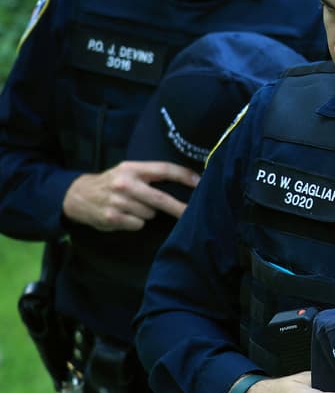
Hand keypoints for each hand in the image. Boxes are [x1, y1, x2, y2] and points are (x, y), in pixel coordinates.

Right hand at [62, 160, 198, 230]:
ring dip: (147, 213)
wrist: (77, 195)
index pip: (163, 170)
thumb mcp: (127, 172)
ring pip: (150, 213)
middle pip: (161, 198)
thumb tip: (183, 183)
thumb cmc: (111, 183)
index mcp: (131, 168)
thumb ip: (150, 175)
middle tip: (193, 212)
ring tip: (132, 207)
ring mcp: (118, 201)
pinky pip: (138, 224)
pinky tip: (124, 216)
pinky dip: (136, 222)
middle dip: (180, 208)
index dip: (184, 176)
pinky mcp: (113, 217)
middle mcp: (125, 183)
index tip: (200, 182)